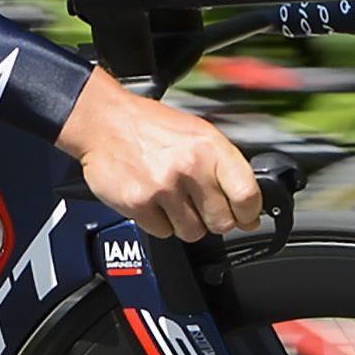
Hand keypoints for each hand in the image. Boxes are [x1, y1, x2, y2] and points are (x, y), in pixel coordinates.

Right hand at [59, 71, 264, 241]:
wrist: (104, 121)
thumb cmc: (152, 127)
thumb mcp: (198, 135)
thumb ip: (226, 171)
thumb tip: (249, 214)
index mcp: (211, 147)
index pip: (247, 195)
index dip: (249, 212)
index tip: (244, 216)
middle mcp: (190, 166)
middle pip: (222, 222)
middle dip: (212, 219)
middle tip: (198, 203)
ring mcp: (163, 187)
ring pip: (192, 232)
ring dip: (184, 222)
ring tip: (171, 198)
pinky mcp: (138, 203)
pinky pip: (163, 232)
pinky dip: (158, 222)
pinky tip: (152, 200)